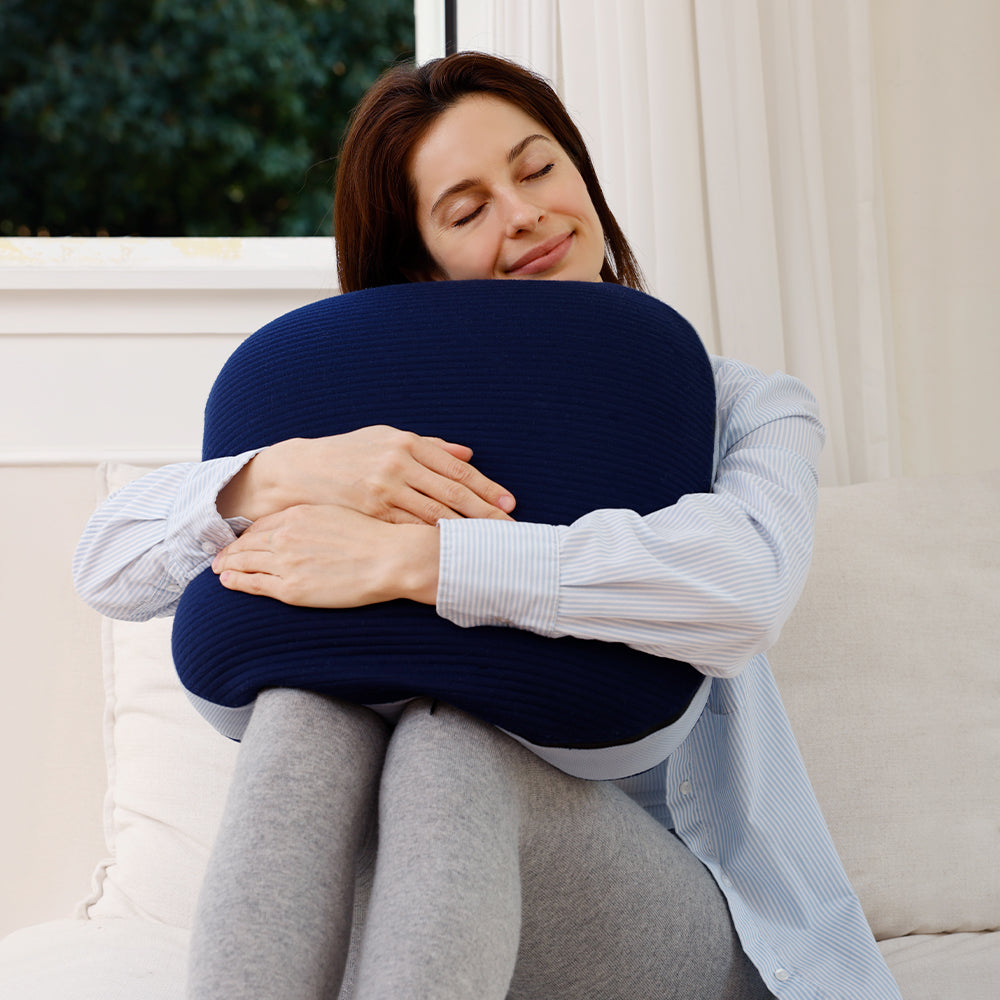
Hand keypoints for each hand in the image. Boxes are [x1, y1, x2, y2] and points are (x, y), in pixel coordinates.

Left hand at [212, 504, 439, 606]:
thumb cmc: (376, 538)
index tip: (241, 538)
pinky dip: (236, 581)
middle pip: (248, 542)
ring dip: (227, 564)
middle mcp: (287, 535)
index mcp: (299, 514)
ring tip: (218, 568)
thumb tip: (312, 527)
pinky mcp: (291, 589)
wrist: (391, 558)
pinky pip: (253, 584)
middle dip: (231, 549)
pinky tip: (226, 581)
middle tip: (219, 554)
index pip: (263, 524)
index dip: (248, 533)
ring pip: (244, 562)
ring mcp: (286, 562)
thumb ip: (318, 520)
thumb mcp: (342, 515)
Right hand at [217, 426, 515, 524]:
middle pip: (454, 493)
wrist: (299, 472)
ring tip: (488, 545)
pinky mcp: (371, 512)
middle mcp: (399, 463)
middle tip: (510, 530)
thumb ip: (430, 447)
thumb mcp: (387, 439)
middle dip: (486, 514)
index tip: (509, 504)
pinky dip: (434, 540)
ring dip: (466, 531)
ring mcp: (385, 489)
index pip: (457, 468)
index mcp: (408, 443)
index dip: (487, 488)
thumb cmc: (349, 455)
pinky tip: (452, 551)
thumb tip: (468, 453)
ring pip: (436, 514)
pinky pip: (410, 529)